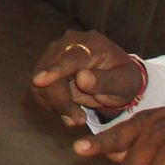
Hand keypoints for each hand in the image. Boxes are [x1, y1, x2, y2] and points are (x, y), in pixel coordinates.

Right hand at [31, 29, 145, 125]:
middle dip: (60, 99)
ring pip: (41, 82)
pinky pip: (40, 89)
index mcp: (92, 43)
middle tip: (77, 121)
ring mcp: (54, 54)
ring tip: (76, 118)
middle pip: (51, 71)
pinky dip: (51, 103)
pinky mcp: (45, 67)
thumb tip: (82, 78)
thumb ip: (106, 81)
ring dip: (56, 104)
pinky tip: (68, 109)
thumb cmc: (123, 79)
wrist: (116, 79)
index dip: (55, 69)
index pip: (70, 57)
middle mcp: (68, 43)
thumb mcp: (124, 83)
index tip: (40, 81)